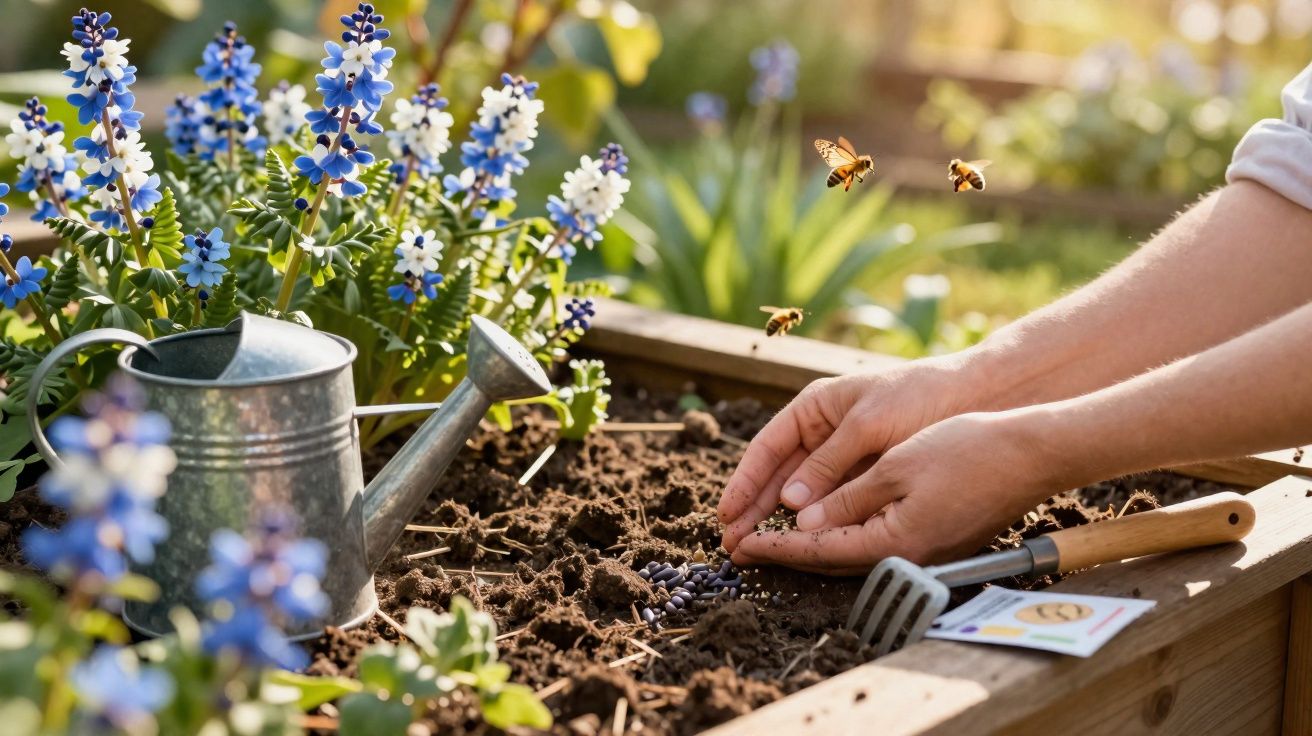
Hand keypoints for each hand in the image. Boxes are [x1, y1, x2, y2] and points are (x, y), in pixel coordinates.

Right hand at [716, 357, 973, 552]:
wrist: (977, 397)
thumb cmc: (919, 397)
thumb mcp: (868, 425)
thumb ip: (829, 463)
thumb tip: (790, 503)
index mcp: (814, 409)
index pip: (767, 448)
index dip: (744, 483)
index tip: (726, 514)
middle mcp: (823, 435)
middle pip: (778, 477)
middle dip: (753, 510)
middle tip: (731, 545)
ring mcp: (843, 459)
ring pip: (801, 495)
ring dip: (776, 522)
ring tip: (753, 550)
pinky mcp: (865, 479)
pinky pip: (831, 504)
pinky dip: (814, 524)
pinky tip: (799, 544)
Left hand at [728, 411, 1059, 573]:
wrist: (1031, 453)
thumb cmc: (966, 450)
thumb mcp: (895, 465)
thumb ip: (847, 497)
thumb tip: (805, 525)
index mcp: (893, 542)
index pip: (818, 550)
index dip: (775, 545)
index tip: (739, 542)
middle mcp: (907, 558)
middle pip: (830, 561)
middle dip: (783, 552)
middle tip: (740, 547)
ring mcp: (924, 554)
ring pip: (852, 555)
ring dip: (809, 548)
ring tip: (770, 539)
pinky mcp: (935, 543)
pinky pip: (875, 545)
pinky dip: (841, 538)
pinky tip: (824, 527)